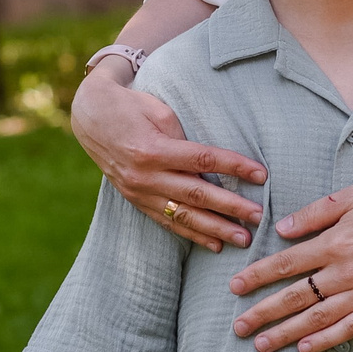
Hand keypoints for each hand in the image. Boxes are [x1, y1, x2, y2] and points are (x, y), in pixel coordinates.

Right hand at [70, 65, 264, 251]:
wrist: (91, 117)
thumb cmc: (131, 107)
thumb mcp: (159, 112)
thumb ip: (184, 138)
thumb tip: (214, 162)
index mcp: (154, 149)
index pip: (203, 159)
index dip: (234, 167)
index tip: (261, 174)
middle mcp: (146, 176)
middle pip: (197, 194)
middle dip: (231, 208)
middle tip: (259, 216)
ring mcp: (139, 193)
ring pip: (184, 216)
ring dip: (216, 229)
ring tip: (244, 239)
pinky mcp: (137, 202)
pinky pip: (168, 223)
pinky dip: (193, 235)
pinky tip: (215, 245)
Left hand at [227, 181, 352, 351]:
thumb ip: (315, 213)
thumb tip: (282, 228)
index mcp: (334, 242)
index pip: (286, 264)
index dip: (257, 277)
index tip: (235, 287)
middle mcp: (344, 271)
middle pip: (294, 297)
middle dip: (262, 313)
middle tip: (238, 328)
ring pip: (316, 318)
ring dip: (285, 333)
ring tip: (261, 344)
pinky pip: (349, 329)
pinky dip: (325, 340)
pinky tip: (305, 349)